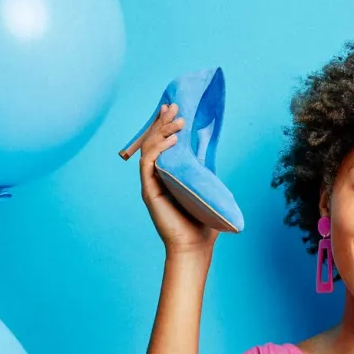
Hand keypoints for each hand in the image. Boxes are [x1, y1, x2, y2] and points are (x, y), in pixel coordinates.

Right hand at [121, 103, 218, 256]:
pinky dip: (158, 150)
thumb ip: (200, 167)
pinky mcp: (150, 191)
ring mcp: (152, 183)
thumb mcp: (204, 186)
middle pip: (153, 142)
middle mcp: (157, 176)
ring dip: (162, 132)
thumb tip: (205, 145)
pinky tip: (173, 140)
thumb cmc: (202, 220)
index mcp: (167, 174)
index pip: (162, 144)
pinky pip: (149, 164)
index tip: (173, 109)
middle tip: (173, 107)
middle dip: (162, 123)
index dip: (165, 126)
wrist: (195, 246)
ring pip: (149, 149)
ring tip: (176, 120)